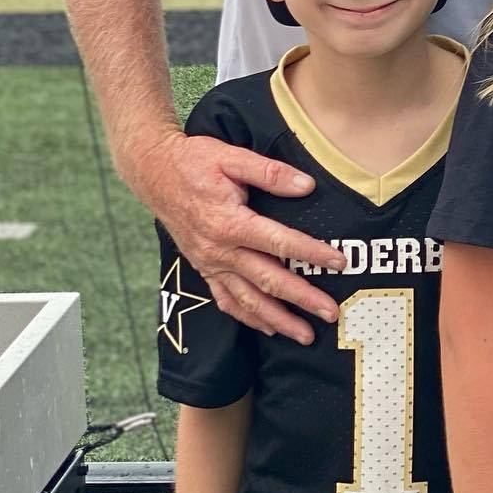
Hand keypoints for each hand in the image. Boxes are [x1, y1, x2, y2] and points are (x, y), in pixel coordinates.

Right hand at [131, 128, 346, 342]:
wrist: (154, 173)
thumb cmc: (194, 162)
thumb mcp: (233, 157)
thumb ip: (271, 172)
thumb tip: (306, 186)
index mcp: (230, 223)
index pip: (280, 243)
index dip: (312, 253)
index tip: (339, 262)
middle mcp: (220, 251)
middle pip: (268, 281)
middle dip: (302, 300)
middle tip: (330, 314)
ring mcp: (210, 264)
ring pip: (248, 300)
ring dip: (278, 320)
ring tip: (304, 335)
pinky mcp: (203, 269)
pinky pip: (226, 301)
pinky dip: (248, 317)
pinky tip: (268, 328)